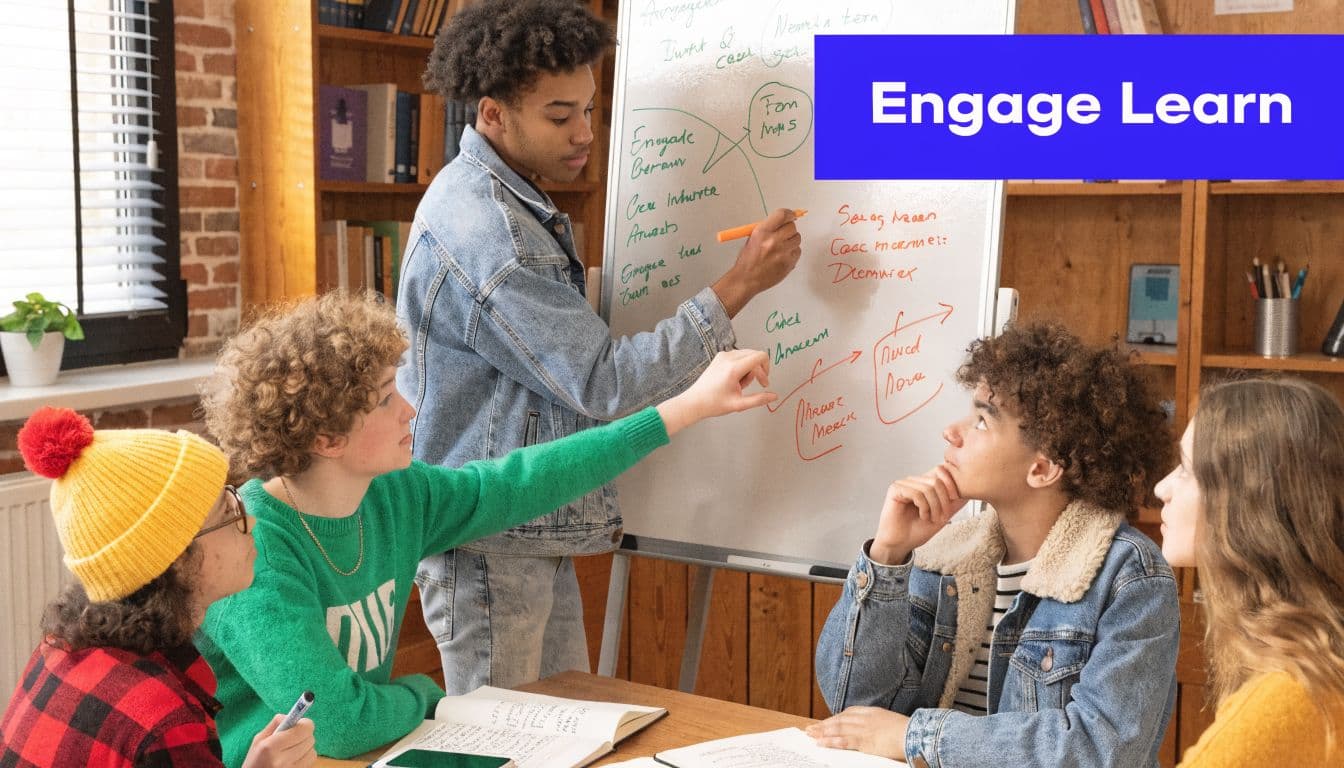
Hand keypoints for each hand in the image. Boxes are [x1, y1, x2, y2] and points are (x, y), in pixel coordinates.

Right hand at [241, 714, 315, 767]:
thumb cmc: (255, 760)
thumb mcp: (259, 740)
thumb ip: (276, 724)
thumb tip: (292, 715)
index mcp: (271, 746)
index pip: (303, 729)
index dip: (304, 724)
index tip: (301, 724)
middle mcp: (282, 760)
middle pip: (310, 739)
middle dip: (304, 735)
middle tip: (294, 737)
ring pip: (313, 751)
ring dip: (306, 748)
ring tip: (292, 750)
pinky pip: (311, 762)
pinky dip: (305, 758)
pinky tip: (293, 759)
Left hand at [656, 349, 775, 435]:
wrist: (694, 401)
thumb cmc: (713, 403)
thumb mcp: (739, 404)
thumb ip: (758, 400)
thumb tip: (774, 396)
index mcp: (733, 368)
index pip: (760, 356)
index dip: (766, 369)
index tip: (764, 382)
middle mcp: (728, 357)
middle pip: (755, 355)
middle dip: (759, 370)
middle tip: (756, 385)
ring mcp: (723, 355)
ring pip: (747, 356)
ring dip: (750, 369)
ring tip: (741, 385)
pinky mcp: (720, 357)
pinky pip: (739, 357)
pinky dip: (742, 366)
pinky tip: (735, 380)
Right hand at [712, 208, 802, 315]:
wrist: (747, 279)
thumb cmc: (748, 260)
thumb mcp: (753, 238)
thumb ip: (768, 228)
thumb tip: (783, 221)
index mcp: (762, 232)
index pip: (782, 215)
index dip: (789, 214)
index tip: (791, 215)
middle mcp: (773, 240)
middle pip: (792, 226)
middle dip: (789, 229)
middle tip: (783, 234)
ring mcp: (782, 252)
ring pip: (797, 239)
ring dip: (791, 241)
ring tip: (781, 247)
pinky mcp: (789, 263)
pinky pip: (797, 251)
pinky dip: (792, 252)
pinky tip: (782, 256)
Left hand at [806, 706, 910, 759]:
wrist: (914, 734)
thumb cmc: (906, 730)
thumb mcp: (889, 722)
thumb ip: (877, 724)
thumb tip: (871, 731)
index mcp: (871, 712)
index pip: (847, 714)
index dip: (834, 719)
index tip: (825, 723)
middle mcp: (864, 718)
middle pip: (839, 720)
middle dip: (824, 725)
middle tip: (811, 728)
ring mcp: (863, 729)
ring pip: (838, 729)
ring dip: (822, 732)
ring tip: (811, 735)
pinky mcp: (864, 741)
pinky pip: (844, 741)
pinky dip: (831, 741)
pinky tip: (821, 743)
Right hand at [869, 466, 965, 564]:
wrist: (900, 544)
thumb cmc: (917, 530)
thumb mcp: (943, 515)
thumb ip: (954, 502)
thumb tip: (968, 491)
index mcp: (923, 484)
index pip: (941, 471)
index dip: (951, 485)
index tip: (954, 501)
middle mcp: (913, 481)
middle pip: (936, 480)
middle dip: (943, 501)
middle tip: (941, 517)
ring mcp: (903, 484)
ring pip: (928, 488)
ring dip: (934, 507)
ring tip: (931, 518)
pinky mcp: (895, 490)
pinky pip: (917, 493)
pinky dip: (924, 507)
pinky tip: (922, 516)